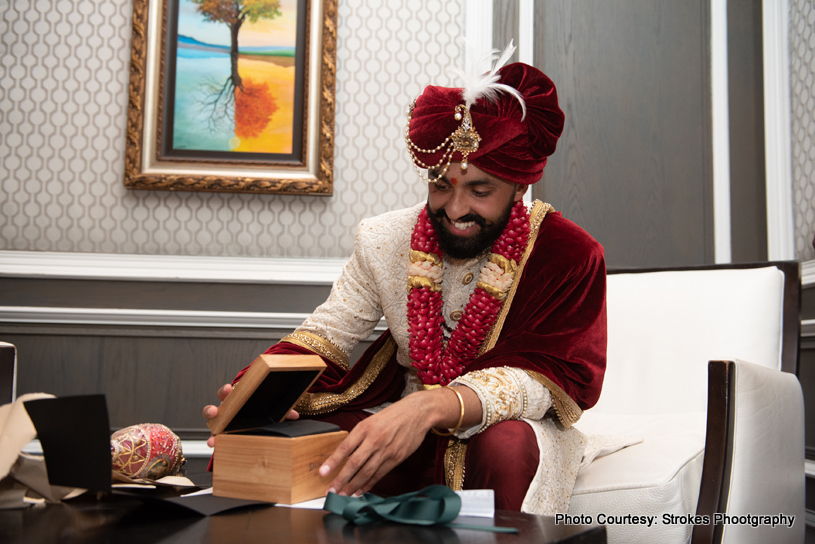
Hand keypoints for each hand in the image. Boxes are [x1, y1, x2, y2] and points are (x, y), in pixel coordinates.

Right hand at [203, 383, 298, 447]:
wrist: (259, 420)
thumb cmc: (261, 412)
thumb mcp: (272, 410)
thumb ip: (282, 411)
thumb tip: (294, 415)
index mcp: (236, 400)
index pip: (228, 393)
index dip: (226, 390)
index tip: (228, 389)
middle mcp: (226, 411)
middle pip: (214, 408)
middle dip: (211, 410)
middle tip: (214, 411)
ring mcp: (223, 424)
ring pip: (212, 426)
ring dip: (211, 435)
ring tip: (212, 439)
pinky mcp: (223, 435)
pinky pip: (217, 438)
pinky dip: (216, 443)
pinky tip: (216, 448)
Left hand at [317, 384, 480, 496]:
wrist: (418, 413)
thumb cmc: (393, 415)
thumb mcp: (372, 419)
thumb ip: (359, 436)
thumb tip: (345, 454)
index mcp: (365, 427)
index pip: (345, 447)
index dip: (333, 461)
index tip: (323, 473)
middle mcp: (375, 439)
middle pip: (355, 464)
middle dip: (341, 480)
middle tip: (332, 491)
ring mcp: (386, 450)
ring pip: (367, 472)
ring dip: (354, 486)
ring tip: (344, 495)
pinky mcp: (397, 458)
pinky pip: (380, 474)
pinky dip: (369, 484)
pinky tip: (361, 490)